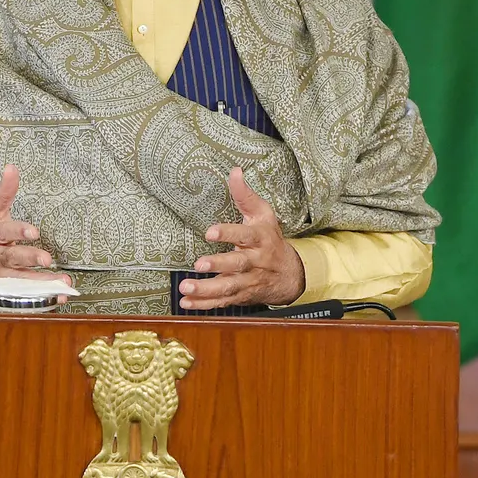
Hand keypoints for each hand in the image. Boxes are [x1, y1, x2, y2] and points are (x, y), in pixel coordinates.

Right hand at [0, 165, 69, 295]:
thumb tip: (12, 167)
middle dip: (28, 258)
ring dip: (38, 282)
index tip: (33, 231)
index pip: (2, 231)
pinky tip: (57, 297)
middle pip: (10, 257)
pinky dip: (39, 298)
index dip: (17, 231)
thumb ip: (4, 191)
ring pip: (16, 280)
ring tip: (59, 283)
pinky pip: (20, 296)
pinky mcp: (0, 292)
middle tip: (46, 258)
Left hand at [179, 167, 305, 309]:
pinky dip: (204, 305)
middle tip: (199, 264)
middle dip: (218, 265)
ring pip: (228, 287)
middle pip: (237, 265)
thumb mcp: (263, 214)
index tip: (210, 231)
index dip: (228, 233)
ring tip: (186, 288)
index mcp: (260, 239)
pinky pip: (223, 302)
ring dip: (206, 290)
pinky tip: (187, 303)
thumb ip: (245, 195)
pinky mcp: (241, 295)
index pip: (245, 234)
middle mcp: (255, 262)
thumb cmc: (270, 239)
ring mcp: (249, 281)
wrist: (291, 274)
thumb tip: (234, 171)